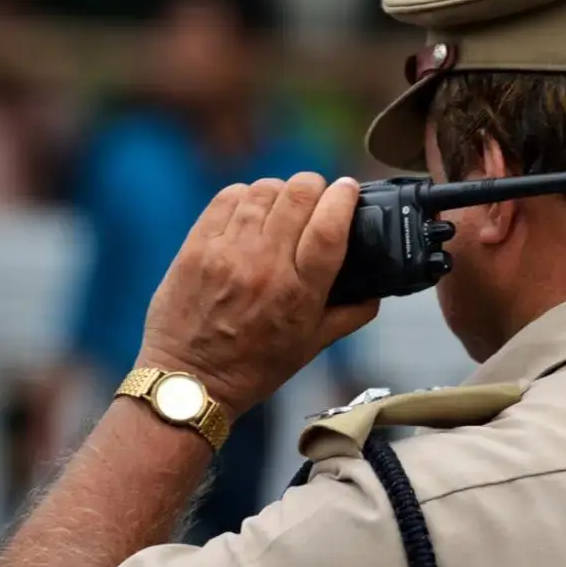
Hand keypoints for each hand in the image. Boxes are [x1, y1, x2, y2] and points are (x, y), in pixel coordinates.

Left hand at [137, 174, 378, 416]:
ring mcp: (227, 253)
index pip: (330, 227)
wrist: (189, 380)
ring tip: (283, 204)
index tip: (349, 189)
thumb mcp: (311, 347)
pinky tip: (251, 210)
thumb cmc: (252, 367)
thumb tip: (376, 293)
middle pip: (298, 195)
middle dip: (315, 186)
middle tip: (317, 195)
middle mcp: (264, 267)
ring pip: (264, 190)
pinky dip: (246, 195)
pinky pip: (228, 198)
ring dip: (282, 190)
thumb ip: (350, 316)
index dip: (344, 197)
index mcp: (299, 293)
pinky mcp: (197, 246)